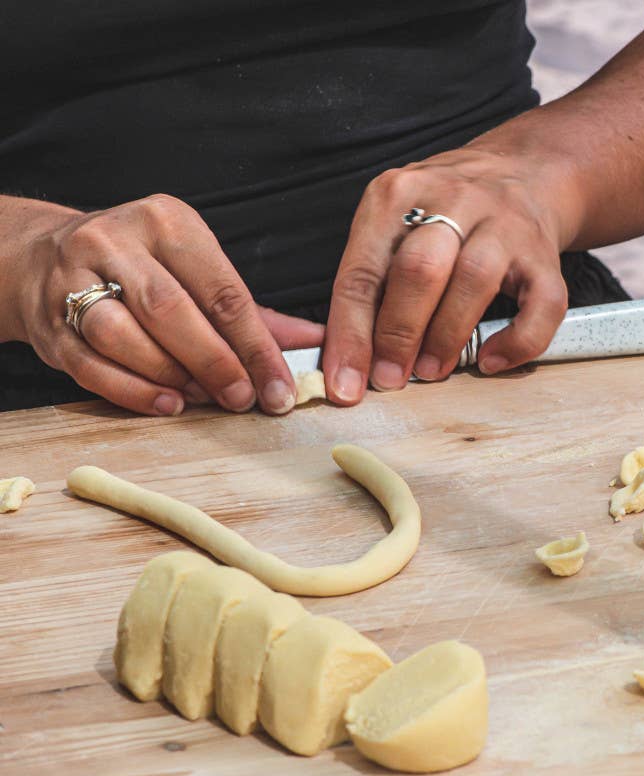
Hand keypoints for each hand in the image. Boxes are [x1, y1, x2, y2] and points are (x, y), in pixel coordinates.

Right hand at [12, 195, 323, 414]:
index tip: (279, 386)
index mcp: (166, 221)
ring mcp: (72, 280)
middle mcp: (115, 241)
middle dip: (215, 362)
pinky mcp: (48, 322)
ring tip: (203, 398)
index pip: (221, 289)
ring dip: (171, 375)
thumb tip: (315, 340)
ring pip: (123, 335)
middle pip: (171, 310)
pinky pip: (91, 365)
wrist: (44, 257)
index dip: (255, 345)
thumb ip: (254, 311)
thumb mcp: (197, 269)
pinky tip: (167, 403)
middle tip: (243, 398)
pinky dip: (133, 391)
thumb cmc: (142, 267)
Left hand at [322, 144, 575, 403]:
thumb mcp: (395, 220)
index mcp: (398, 194)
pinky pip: (540, 304)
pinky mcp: (544, 254)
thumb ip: (373, 278)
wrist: (523, 172)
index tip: (345, 385)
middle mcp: (453, 200)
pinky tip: (490, 360)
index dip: (351, 335)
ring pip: (474, 280)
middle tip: (389, 378)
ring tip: (430, 372)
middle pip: (419, 270)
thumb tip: (351, 358)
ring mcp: (504, 224)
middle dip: (398, 335)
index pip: (362, 272)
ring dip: (446, 337)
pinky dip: (516, 341)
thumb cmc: (446, 211)